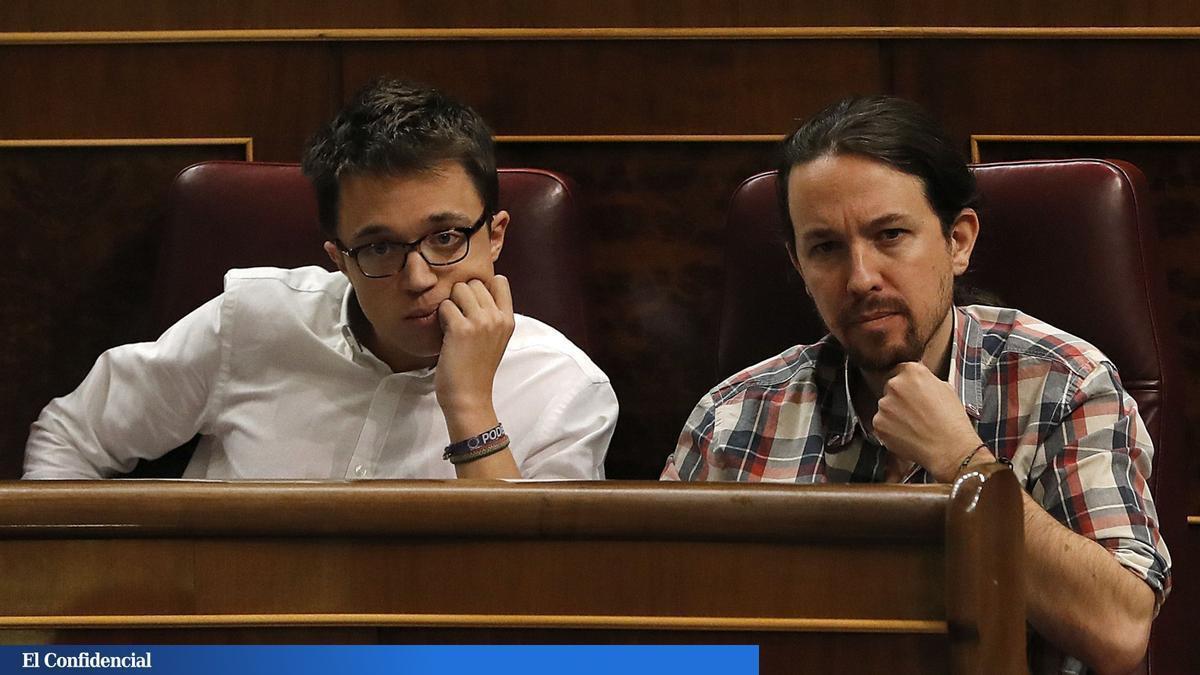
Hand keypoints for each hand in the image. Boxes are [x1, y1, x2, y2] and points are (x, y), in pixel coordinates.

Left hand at [434, 275, 514, 438]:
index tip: (473, 305)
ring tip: (452, 326)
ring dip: (451, 305)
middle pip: (475, 282)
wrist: (469, 398)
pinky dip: (441, 319)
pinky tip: (446, 336)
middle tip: (460, 320)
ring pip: (459, 289)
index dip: (482, 287)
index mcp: (509, 320)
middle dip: (462, 297)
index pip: (500, 281)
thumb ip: (492, 316)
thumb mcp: (495, 340)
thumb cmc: (477, 370)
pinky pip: (445, 306)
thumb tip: (474, 289)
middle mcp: (498, 318)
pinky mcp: (462, 328)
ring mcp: (481, 322)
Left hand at [872, 362, 982, 481]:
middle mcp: (895, 384)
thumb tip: (918, 382)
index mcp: (912, 371)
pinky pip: (881, 423)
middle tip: (915, 412)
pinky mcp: (878, 423)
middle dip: (899, 399)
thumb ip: (926, 381)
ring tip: (912, 426)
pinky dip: (890, 429)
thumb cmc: (952, 421)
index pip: (901, 370)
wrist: (950, 448)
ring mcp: (884, 404)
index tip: (911, 393)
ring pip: (885, 407)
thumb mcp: (945, 389)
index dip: (907, 384)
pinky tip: (906, 434)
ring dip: (894, 414)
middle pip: (890, 388)